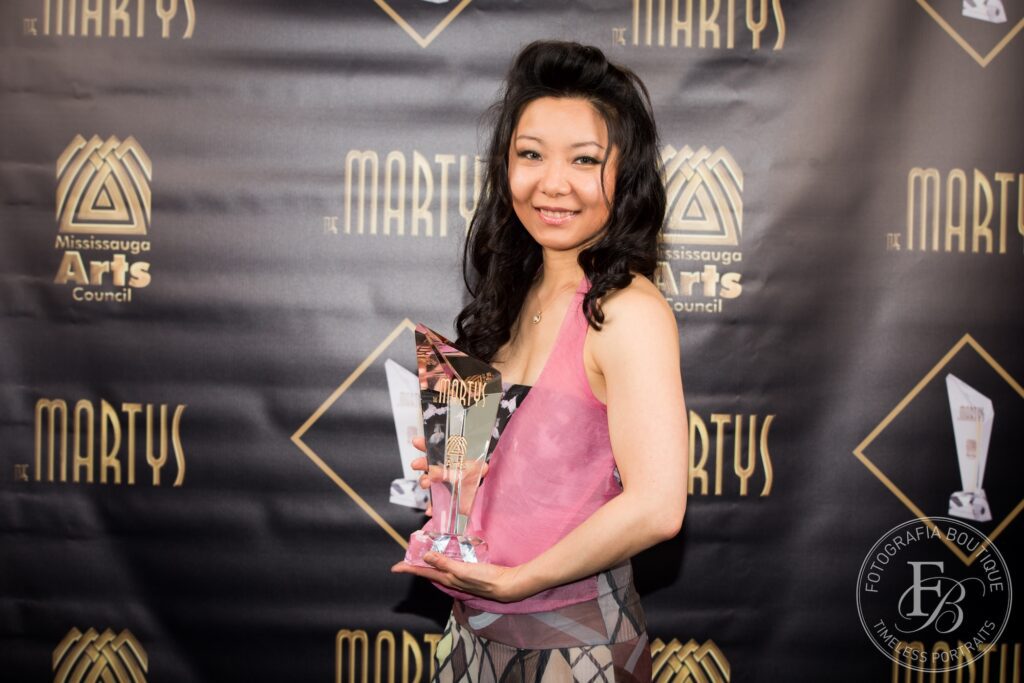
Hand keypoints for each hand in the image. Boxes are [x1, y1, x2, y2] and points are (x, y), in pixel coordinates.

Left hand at [391, 553, 530, 602]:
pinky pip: (449, 567)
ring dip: (428, 564)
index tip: (394, 567)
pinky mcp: (467, 573)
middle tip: (406, 559)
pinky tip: (445, 556)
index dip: (409, 569)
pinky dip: (442, 561)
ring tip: (421, 556)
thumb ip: (445, 562)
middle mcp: (450, 579)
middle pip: (428, 572)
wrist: (505, 585)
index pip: (423, 572)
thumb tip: (425, 556)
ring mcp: (459, 577)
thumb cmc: (484, 578)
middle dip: (416, 566)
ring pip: (438, 570)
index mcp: (447, 578)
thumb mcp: (462, 570)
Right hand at [410, 437, 489, 516]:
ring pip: (428, 482)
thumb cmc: (478, 477)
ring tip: (427, 484)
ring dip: (424, 482)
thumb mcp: (474, 469)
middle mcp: (443, 472)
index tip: (417, 442)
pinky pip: (434, 503)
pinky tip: (430, 509)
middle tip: (416, 464)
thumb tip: (451, 468)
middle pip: (428, 465)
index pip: (436, 449)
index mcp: (450, 460)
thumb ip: (464, 468)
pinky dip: (431, 507)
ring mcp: (442, 485)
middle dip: (421, 463)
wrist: (483, 494)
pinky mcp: (443, 499)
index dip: (426, 444)